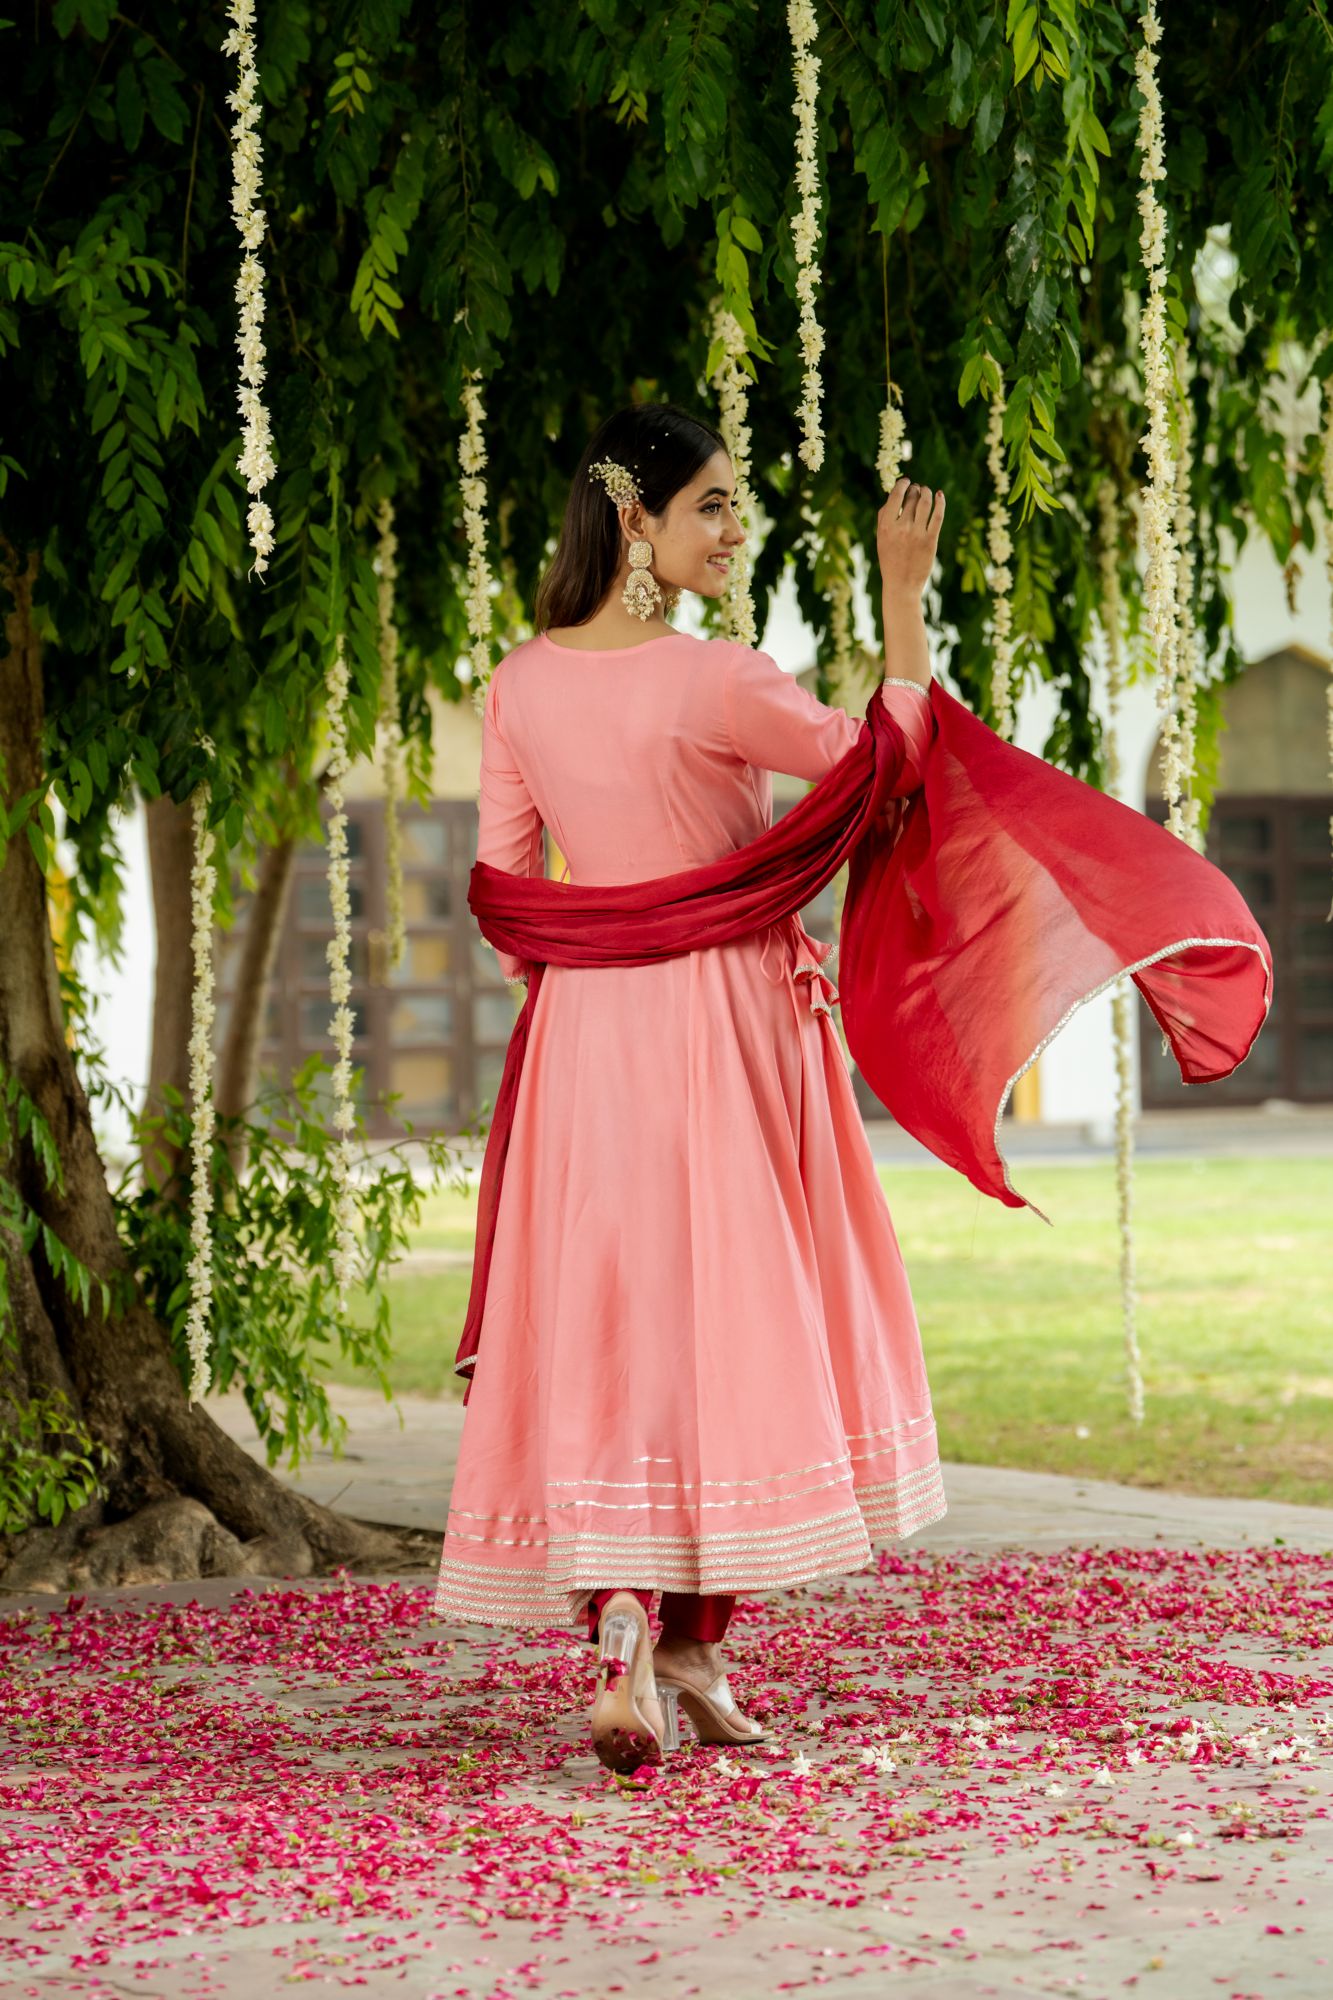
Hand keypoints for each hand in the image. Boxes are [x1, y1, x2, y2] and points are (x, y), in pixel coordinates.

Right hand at [877, 477, 945, 601]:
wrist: (901, 584)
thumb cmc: (890, 560)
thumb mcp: (881, 538)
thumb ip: (884, 517)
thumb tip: (892, 496)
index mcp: (886, 526)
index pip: (895, 496)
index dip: (902, 484)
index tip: (907, 481)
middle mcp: (901, 527)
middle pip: (911, 498)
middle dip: (915, 489)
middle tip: (917, 488)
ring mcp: (917, 533)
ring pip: (924, 503)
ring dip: (926, 492)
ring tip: (926, 491)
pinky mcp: (930, 540)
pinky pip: (937, 515)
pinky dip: (940, 502)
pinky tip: (940, 496)